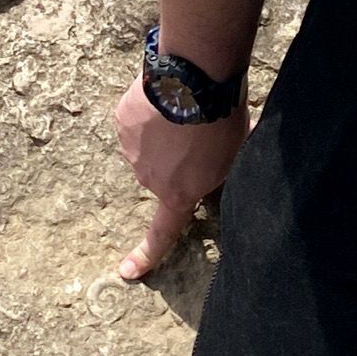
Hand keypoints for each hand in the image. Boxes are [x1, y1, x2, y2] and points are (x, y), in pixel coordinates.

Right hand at [113, 76, 248, 278]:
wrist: (194, 83)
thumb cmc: (221, 122)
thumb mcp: (233, 155)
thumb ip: (222, 171)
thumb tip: (227, 164)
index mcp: (178, 194)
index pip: (163, 233)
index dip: (146, 255)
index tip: (127, 272)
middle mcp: (149, 179)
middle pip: (162, 174)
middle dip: (177, 158)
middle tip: (199, 131)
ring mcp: (132, 150)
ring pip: (148, 145)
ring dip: (162, 133)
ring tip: (184, 107)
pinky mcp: (122, 122)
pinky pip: (136, 120)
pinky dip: (149, 112)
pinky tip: (167, 96)